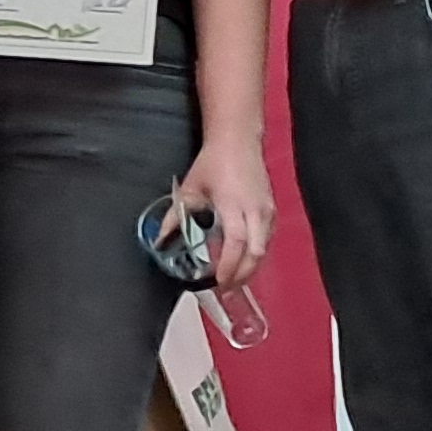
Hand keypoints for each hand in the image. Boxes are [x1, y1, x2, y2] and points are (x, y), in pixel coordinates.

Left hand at [173, 139, 274, 287]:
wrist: (237, 141)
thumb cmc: (213, 163)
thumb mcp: (190, 189)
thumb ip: (175, 217)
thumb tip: (159, 240)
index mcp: (233, 205)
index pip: (236, 243)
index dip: (229, 266)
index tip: (218, 282)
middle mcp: (255, 210)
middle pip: (256, 252)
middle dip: (242, 275)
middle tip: (225, 289)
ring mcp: (267, 210)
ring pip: (264, 248)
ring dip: (250, 267)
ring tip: (232, 280)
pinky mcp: (271, 210)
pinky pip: (267, 239)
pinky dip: (256, 254)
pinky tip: (243, 262)